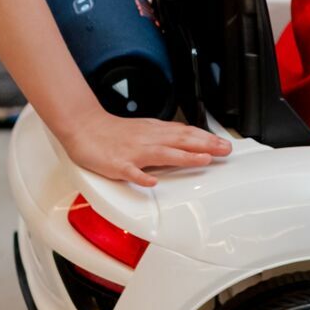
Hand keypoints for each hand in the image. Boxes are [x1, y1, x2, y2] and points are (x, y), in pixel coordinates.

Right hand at [58, 113, 231, 187]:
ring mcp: (133, 152)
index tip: (225, 145)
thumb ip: (166, 137)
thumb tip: (189, 141)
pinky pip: (130, 171)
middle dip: (205, 145)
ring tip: (203, 160)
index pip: (186, 134)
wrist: (84, 127)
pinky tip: (151, 182)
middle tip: (225, 150)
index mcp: (155, 132)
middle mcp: (148, 140)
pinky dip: (141, 176)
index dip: (207, 139)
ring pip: (162, 154)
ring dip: (184, 157)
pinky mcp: (117, 164)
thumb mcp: (145, 129)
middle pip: (180, 141)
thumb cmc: (114, 132)